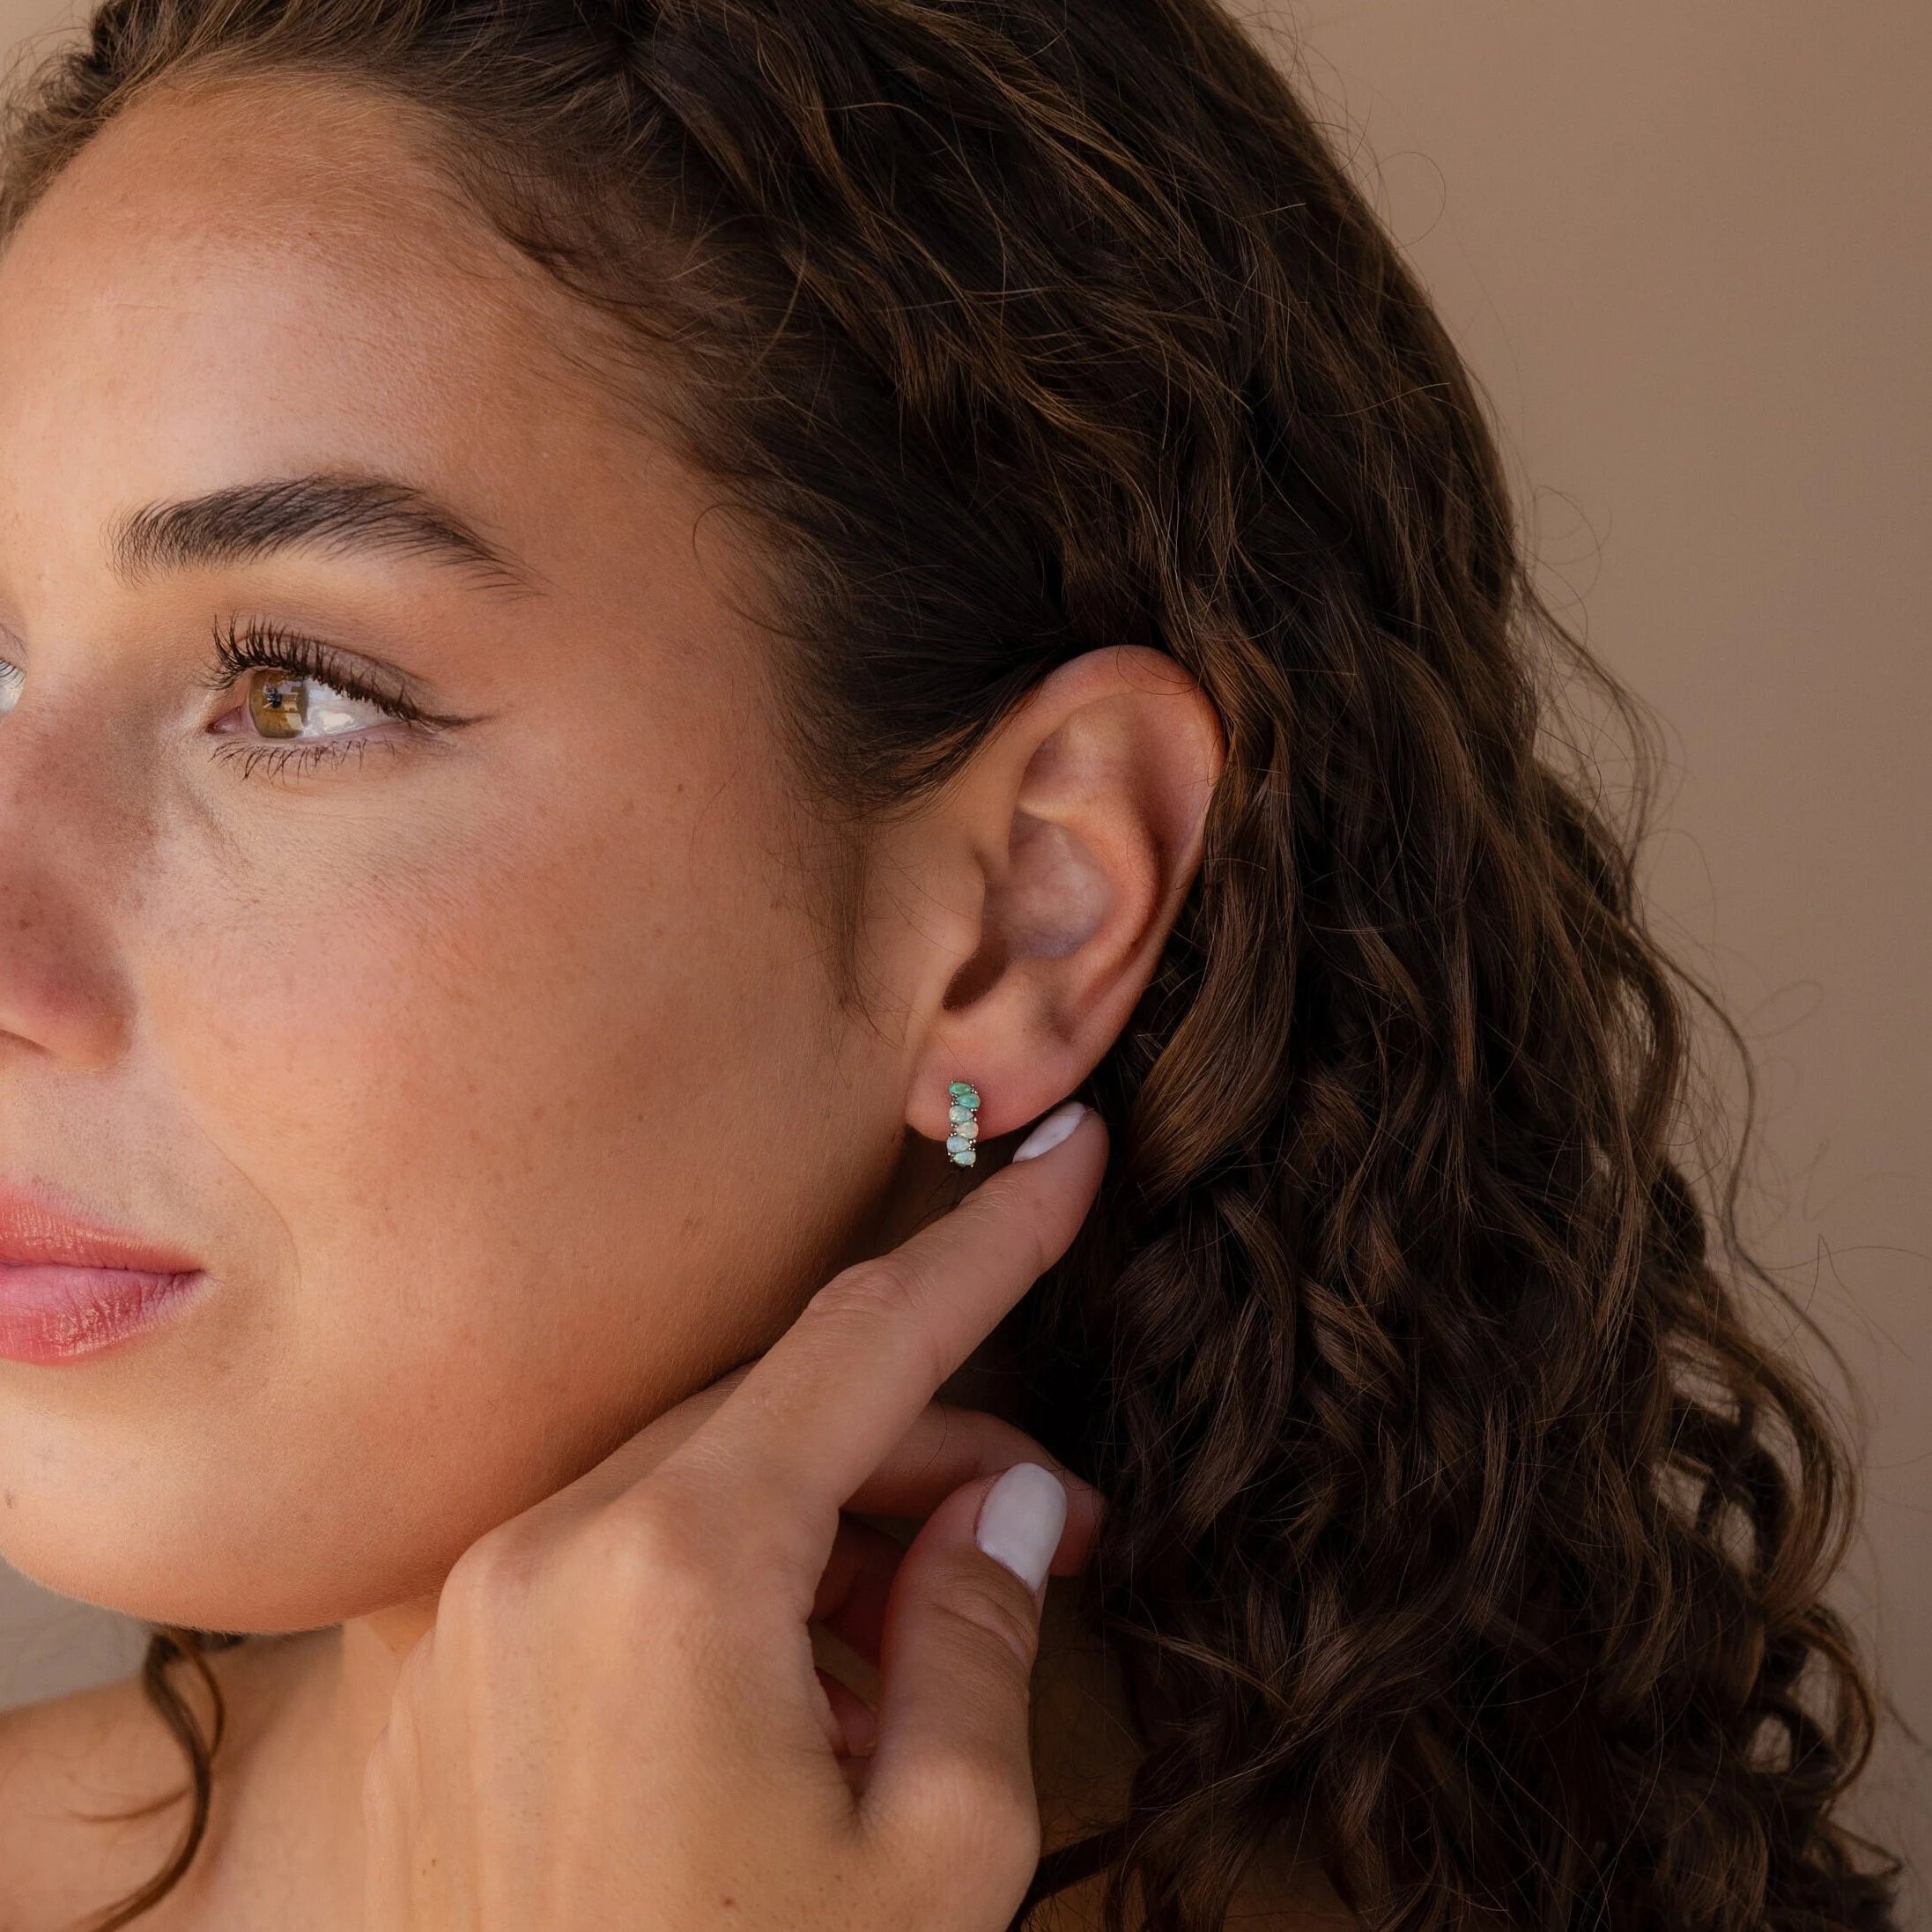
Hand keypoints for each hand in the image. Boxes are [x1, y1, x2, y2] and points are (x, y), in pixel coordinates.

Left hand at [361, 1100, 1107, 1931]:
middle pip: (788, 1408)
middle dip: (933, 1442)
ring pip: (700, 1473)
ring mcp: (467, 1603)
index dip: (994, 1242)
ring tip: (923, 1642)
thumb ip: (982, 1636)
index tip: (1070, 1152)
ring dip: (829, 1517)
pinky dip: (727, 1573)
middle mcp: (543, 1547)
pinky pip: (614, 1550)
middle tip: (1051, 1525)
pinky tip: (799, 1681)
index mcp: (671, 1569)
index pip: (873, 1339)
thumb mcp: (939, 1862)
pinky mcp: (434, 1664)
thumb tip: (1014, 1503)